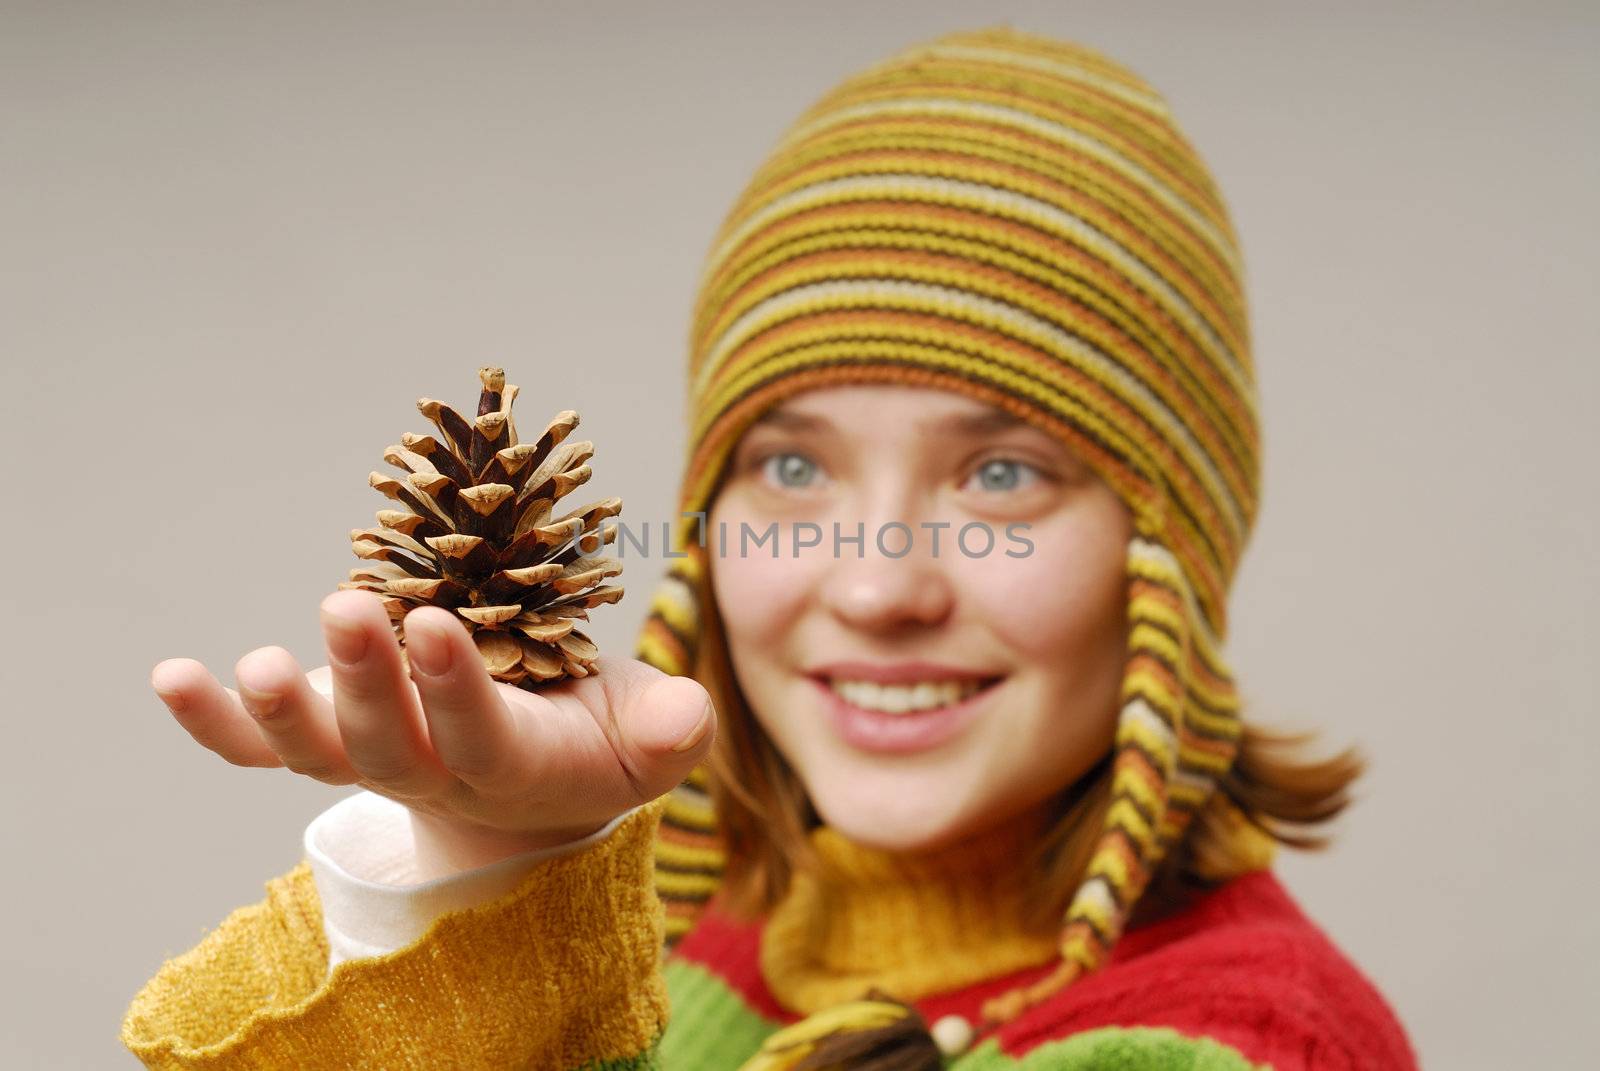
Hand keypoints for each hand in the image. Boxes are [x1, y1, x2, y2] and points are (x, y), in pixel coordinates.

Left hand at [150, 589, 714, 874]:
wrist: (532, 784)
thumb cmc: (596, 738)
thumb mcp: (647, 735)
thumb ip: (670, 729)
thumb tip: (682, 716)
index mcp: (512, 763)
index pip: (479, 737)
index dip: (455, 691)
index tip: (439, 625)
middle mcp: (429, 769)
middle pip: (385, 744)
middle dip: (366, 680)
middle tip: (349, 607)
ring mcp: (371, 758)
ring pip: (316, 753)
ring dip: (278, 714)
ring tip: (254, 664)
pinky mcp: (328, 743)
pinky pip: (259, 751)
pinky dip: (212, 723)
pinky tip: (168, 678)